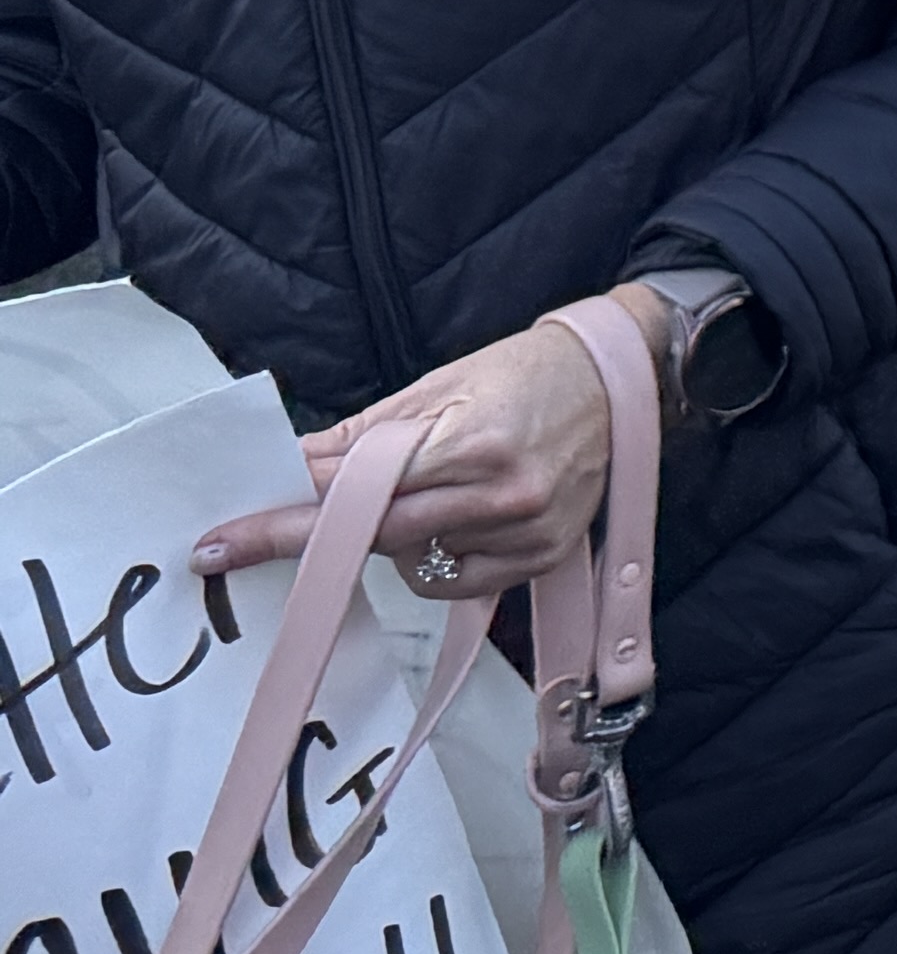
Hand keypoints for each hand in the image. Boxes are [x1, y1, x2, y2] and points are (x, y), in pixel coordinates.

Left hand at [193, 296, 666, 597]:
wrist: (617, 377)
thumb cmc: (523, 372)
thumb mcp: (436, 387)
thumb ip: (359, 440)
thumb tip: (284, 472)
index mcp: (473, 443)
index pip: (355, 493)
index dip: (282, 519)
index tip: (221, 542)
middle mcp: (504, 496)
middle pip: (375, 537)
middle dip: (308, 540)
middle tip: (238, 544)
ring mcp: (526, 533)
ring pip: (411, 564)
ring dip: (391, 538)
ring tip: (428, 490)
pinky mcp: (540, 559)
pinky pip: (452, 581)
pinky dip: (433, 557)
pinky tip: (457, 518)